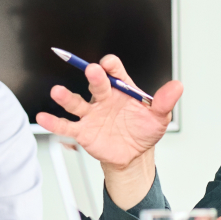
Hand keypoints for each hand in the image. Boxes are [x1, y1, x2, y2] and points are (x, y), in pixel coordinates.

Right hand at [35, 55, 182, 168]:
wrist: (134, 154)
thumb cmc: (144, 130)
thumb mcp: (159, 116)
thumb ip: (165, 101)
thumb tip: (177, 86)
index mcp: (121, 89)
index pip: (115, 71)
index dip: (111, 66)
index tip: (109, 64)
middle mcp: (103, 98)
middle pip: (96, 83)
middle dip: (94, 76)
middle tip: (92, 70)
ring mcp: (92, 114)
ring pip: (76, 102)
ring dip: (66, 96)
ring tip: (57, 91)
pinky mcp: (83, 131)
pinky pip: (67, 126)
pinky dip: (54, 122)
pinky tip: (44, 117)